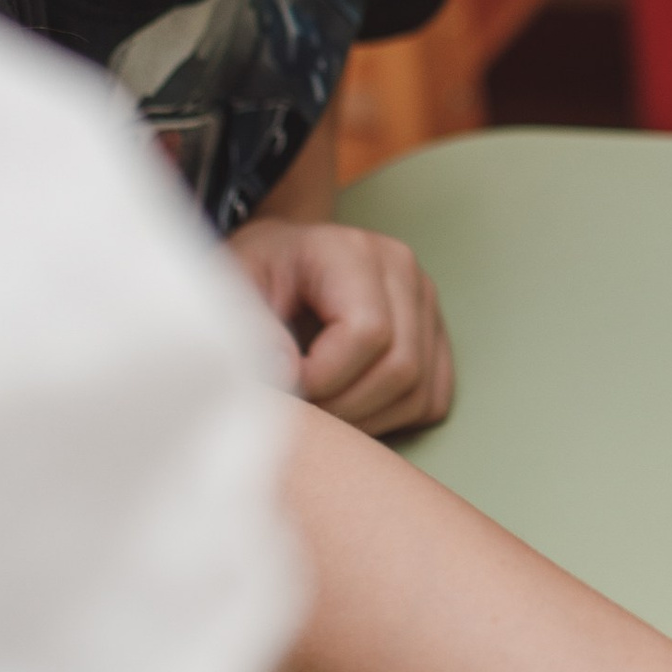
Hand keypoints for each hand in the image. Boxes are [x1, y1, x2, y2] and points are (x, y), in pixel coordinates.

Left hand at [227, 219, 453, 435]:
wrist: (283, 261)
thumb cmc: (258, 275)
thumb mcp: (237, 286)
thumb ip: (255, 329)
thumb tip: (286, 373)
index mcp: (354, 251)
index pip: (368, 331)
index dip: (323, 377)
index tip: (283, 384)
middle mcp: (404, 272)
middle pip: (400, 367)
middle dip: (344, 408)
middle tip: (301, 411)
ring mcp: (426, 304)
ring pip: (419, 390)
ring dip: (366, 420)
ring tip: (320, 412)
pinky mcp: (435, 336)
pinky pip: (432, 398)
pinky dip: (392, 419)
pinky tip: (350, 408)